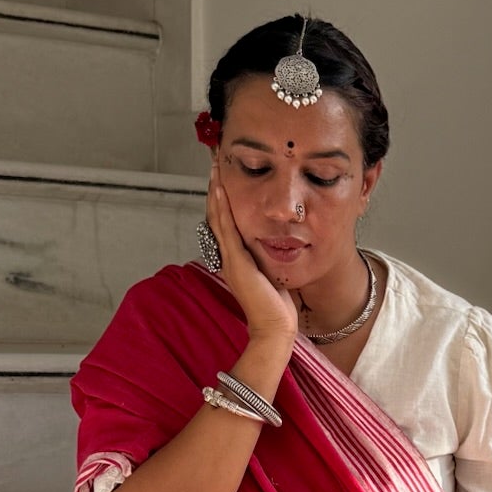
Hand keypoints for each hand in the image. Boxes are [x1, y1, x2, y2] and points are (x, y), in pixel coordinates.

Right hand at [205, 166, 298, 350]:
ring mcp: (230, 259)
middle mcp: (228, 256)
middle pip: (217, 215)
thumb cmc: (276, 307)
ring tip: (215, 168)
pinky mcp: (237, 262)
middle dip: (216, 188)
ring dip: (216, 191)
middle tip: (215, 163)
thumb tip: (275, 245)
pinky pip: (227, 230)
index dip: (222, 199)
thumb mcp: (271, 274)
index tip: (223, 176)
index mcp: (235, 258)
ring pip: (218, 218)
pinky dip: (223, 208)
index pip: (225, 222)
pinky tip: (221, 190)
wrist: (274, 328)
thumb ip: (267, 258)